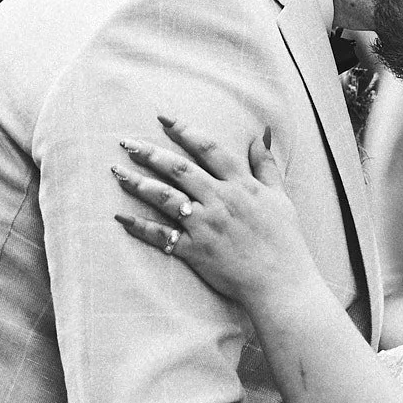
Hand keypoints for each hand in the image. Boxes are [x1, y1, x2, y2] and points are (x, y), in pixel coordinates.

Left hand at [113, 116, 310, 307]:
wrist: (282, 284)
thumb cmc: (285, 242)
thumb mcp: (281, 197)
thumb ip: (266, 165)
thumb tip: (260, 135)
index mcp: (242, 185)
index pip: (209, 148)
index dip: (184, 131)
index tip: (163, 119)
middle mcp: (221, 200)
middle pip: (179, 169)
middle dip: (150, 153)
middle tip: (127, 143)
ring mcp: (207, 226)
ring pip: (166, 197)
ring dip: (139, 183)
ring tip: (118, 172)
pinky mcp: (197, 251)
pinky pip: (162, 236)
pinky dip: (140, 227)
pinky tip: (121, 218)